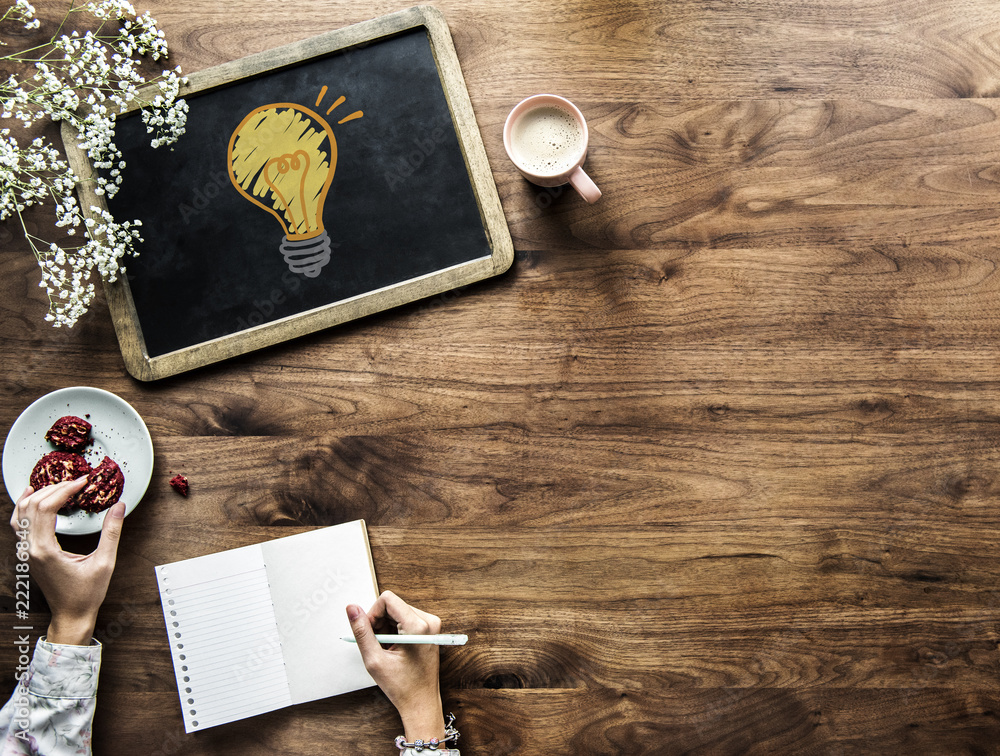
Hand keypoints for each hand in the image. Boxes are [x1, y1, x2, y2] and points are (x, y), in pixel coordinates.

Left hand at [11, 478, 125, 645]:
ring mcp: (26, 551)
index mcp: (44, 550)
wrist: (71, 615)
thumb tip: (119, 506)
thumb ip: (111, 532)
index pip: (46, 507)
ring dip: (38, 495)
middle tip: (76, 482)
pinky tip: (32, 496)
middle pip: (32, 505)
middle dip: (54, 488)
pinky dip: (25, 507)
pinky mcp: (28, 553)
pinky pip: (19, 524)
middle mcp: (30, 549)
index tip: (82, 482)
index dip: (64, 490)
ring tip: (57, 485)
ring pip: (21, 513)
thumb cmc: (86, 594)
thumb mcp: (104, 562)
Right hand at [346, 591, 444, 740]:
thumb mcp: (374, 659)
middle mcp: (429, 621)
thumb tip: (352, 608)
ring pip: (397, 611)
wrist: (421, 702)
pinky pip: (405, 618)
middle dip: (379, 623)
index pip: (387, 599)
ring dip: (386, 628)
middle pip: (392, 605)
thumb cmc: (402, 687)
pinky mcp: (430, 629)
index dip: (372, 614)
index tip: (369, 633)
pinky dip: (394, 631)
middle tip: (377, 646)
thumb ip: (361, 631)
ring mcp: (431, 624)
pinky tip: (394, 648)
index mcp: (418, 626)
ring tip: (386, 650)